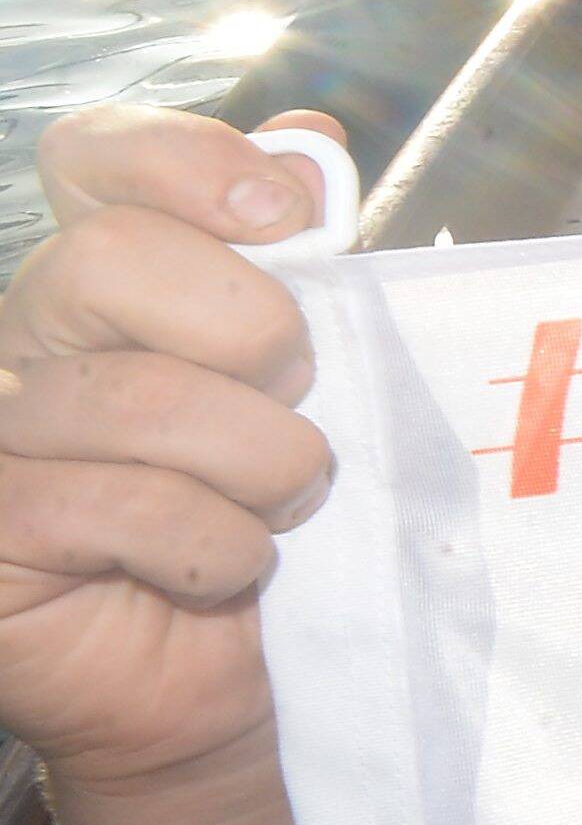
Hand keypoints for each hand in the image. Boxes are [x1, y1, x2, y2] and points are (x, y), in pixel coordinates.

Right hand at [0, 108, 343, 793]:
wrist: (222, 680)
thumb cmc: (265, 515)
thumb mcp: (306, 379)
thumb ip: (299, 261)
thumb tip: (309, 144)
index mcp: (97, 284)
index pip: (92, 159)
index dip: (184, 162)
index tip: (282, 213)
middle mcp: (19, 341)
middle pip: (110, 259)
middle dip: (250, 335)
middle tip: (296, 400)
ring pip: (139, 399)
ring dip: (260, 464)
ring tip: (282, 505)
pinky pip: (123, 509)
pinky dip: (215, 545)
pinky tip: (224, 566)